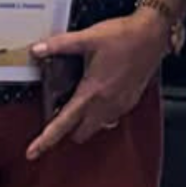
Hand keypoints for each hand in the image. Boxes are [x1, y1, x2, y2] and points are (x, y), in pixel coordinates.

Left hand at [25, 10, 170, 159]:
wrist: (153, 34)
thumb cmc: (125, 36)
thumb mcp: (88, 37)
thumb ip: (60, 45)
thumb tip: (38, 49)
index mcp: (92, 92)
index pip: (63, 124)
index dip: (45, 140)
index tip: (33, 152)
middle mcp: (106, 104)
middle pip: (80, 133)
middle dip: (68, 130)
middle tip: (61, 114)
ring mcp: (120, 105)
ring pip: (98, 127)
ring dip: (87, 121)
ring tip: (82, 102)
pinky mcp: (130, 101)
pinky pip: (112, 117)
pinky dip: (102, 113)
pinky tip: (101, 95)